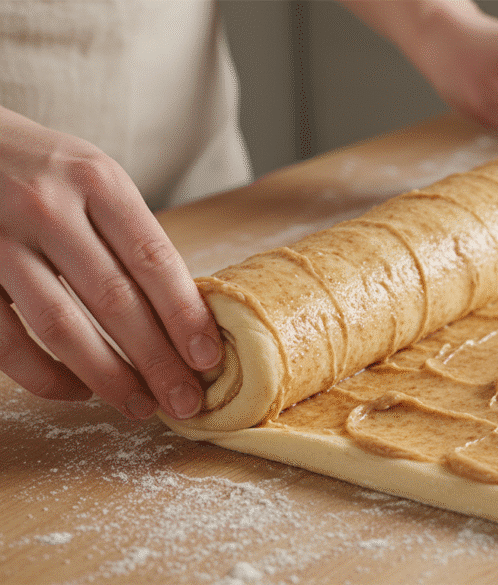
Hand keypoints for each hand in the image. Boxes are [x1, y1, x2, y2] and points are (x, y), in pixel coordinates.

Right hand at [0, 107, 221, 419]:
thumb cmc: (42, 169)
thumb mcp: (94, 179)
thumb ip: (130, 235)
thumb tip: (184, 316)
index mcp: (97, 181)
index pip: (153, 260)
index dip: (185, 316)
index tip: (209, 359)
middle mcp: (48, 207)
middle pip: (114, 299)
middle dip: (157, 360)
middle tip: (186, 402)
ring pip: (61, 326)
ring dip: (107, 377)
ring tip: (140, 406)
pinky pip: (7, 340)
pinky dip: (45, 375)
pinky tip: (77, 390)